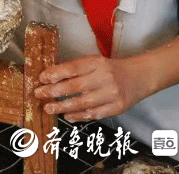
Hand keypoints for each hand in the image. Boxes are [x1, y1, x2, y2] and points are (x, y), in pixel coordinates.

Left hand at [33, 55, 151, 121]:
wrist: (139, 76)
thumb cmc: (111, 68)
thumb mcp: (95, 62)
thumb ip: (76, 68)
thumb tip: (51, 77)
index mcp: (97, 63)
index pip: (72, 68)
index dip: (55, 73)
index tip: (41, 78)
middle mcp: (104, 78)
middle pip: (75, 86)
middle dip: (54, 91)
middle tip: (39, 94)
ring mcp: (111, 94)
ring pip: (82, 103)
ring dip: (63, 106)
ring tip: (48, 108)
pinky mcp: (116, 108)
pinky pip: (94, 113)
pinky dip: (79, 116)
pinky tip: (67, 116)